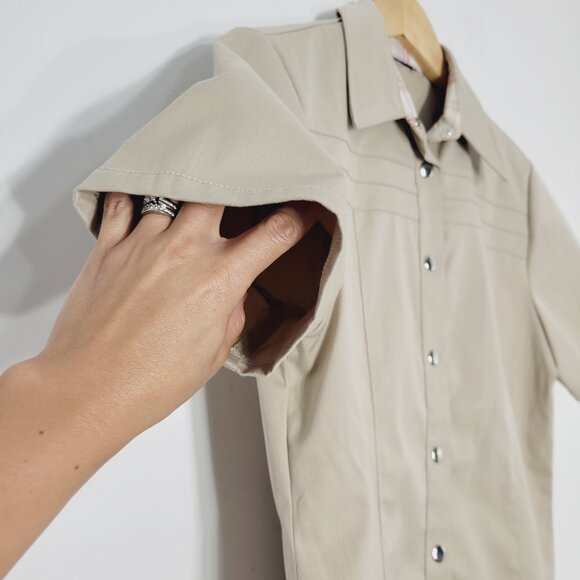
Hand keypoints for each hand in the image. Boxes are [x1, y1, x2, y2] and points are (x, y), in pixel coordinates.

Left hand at [23, 192, 323, 440]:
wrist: (89, 390)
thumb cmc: (150, 381)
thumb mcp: (212, 353)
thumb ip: (229, 313)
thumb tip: (230, 293)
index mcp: (218, 280)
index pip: (274, 234)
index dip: (297, 216)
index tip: (305, 207)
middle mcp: (183, 251)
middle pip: (219, 190)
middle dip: (233, 188)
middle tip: (237, 192)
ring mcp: (143, 244)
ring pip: (170, 190)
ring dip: (185, 193)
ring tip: (188, 199)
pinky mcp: (108, 247)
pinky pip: (121, 202)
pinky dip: (133, 196)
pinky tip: (141, 203)